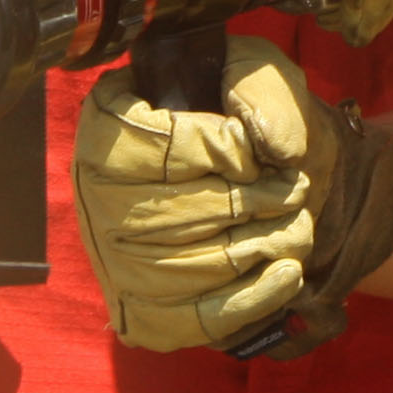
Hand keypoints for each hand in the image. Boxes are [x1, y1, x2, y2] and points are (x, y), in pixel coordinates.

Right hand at [70, 33, 392, 356]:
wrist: (256, 172)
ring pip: (190, 269)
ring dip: (260, 247)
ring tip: (299, 226)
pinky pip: (192, 319)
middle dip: (251, 204)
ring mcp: (112, 260)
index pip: (160, 147)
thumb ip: (262, 92)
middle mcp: (94, 196)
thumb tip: (274, 151)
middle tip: (295, 191)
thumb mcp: (256, 74)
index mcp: (108, 124)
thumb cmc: (247, 117)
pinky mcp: (141, 311)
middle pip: (175, 216)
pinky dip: (249, 300)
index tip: (260, 155)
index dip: (223, 152)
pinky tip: (288, 274)